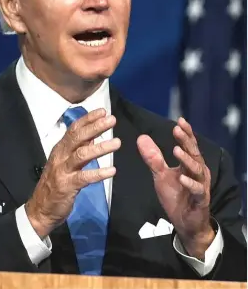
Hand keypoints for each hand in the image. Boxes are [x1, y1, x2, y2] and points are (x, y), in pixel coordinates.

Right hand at [25, 108, 119, 237]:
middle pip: (77, 138)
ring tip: (117, 143)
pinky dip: (98, 173)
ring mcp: (62, 171)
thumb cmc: (55, 185)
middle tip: (111, 120)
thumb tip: (92, 136)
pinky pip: (84, 177)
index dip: (88, 119)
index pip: (74, 129)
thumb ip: (78, 149)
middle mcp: (60, 156)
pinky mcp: (67, 186)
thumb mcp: (65, 163)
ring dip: (100, 148)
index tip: (102, 111)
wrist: (40, 209)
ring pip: (81, 155)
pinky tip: (112, 171)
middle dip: (95, 127)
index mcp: (60, 149)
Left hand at [137, 117, 213, 259]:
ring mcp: (200, 186)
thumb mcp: (161, 175)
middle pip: (194, 153)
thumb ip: (153, 157)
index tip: (179, 120)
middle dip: (186, 141)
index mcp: (190, 164)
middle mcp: (198, 172)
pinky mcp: (200, 200)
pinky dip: (190, 184)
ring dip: (187, 159)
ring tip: (176, 150)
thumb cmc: (176, 196)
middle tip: (177, 129)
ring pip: (196, 169)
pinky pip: (197, 190)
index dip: (185, 133)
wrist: (186, 222)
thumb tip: (142, 137)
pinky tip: (182, 177)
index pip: (188, 145)